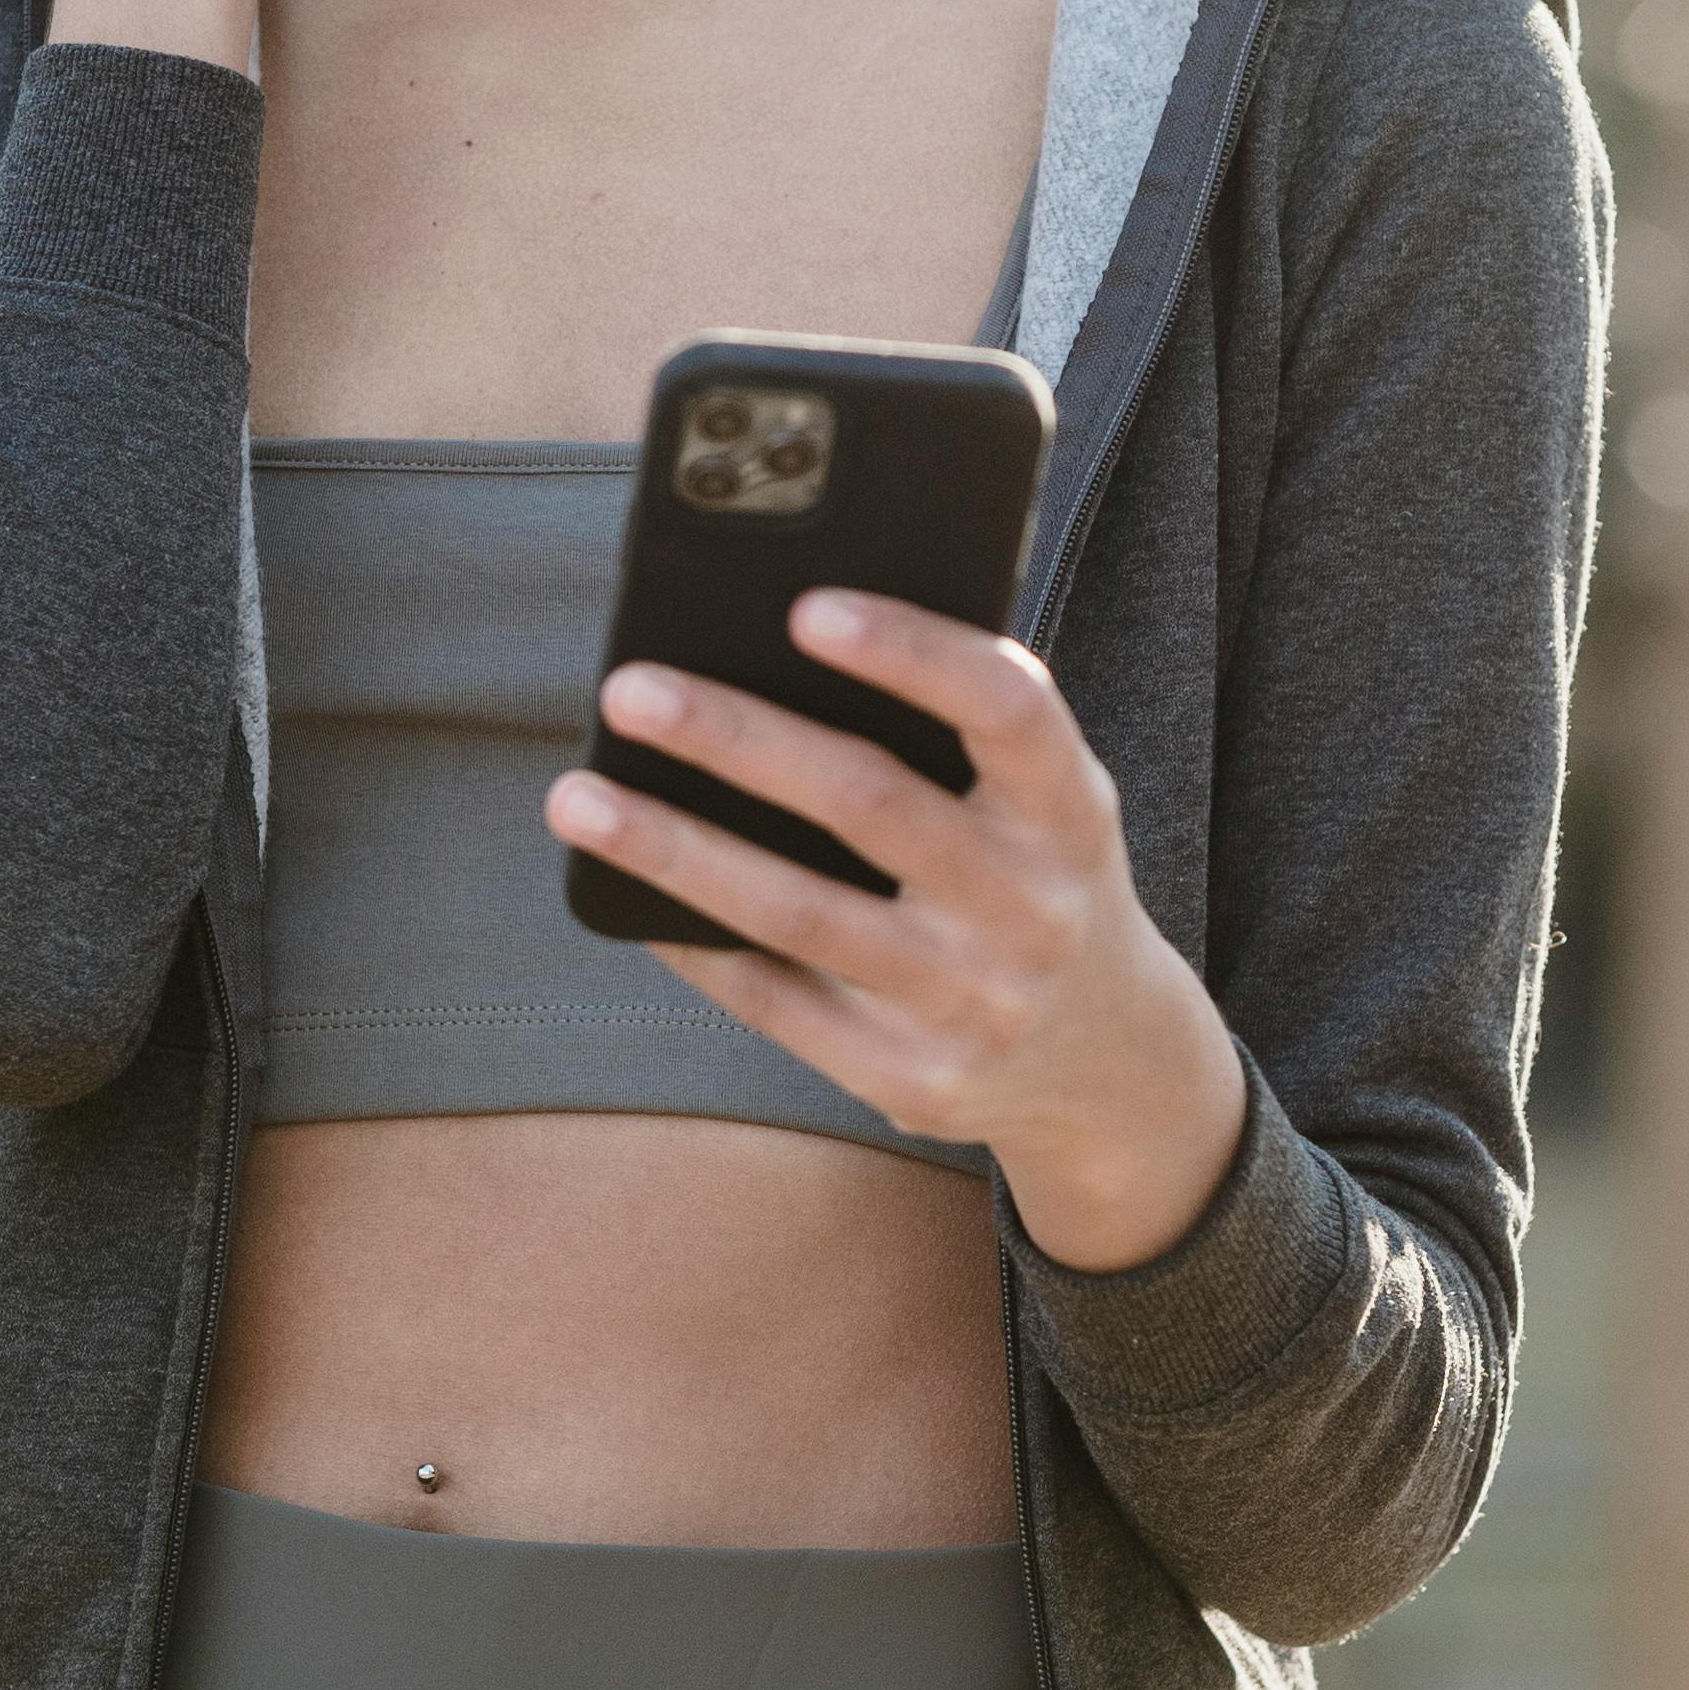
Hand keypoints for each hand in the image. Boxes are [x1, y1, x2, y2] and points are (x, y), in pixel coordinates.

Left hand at [544, 594, 1249, 1272]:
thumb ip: (953, 736)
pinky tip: (624, 894)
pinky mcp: (914, 1082)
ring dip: (673, 849)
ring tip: (577, 797)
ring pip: (798, 913)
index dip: (911, 651)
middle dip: (736, 739)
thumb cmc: (1032, 878)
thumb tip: (763, 647)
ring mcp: (975, 1004)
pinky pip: (776, 1004)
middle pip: (869, 804)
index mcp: (1072, 809)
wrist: (1110, 1062)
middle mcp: (1034, 908)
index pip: (1007, 708)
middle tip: (629, 687)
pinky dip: (693, 943)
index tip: (803, 607)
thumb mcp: (1040, 805)